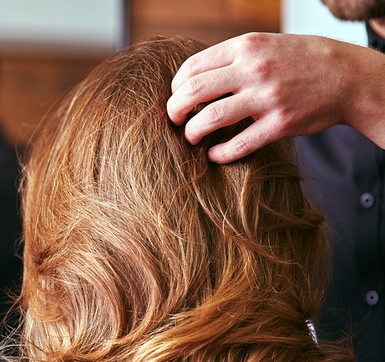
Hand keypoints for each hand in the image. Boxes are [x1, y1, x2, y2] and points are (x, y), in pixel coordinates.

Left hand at [167, 32, 384, 163]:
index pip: (192, 67)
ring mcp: (268, 97)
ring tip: (191, 137)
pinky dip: (220, 153)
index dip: (176, 87)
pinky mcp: (281, 123)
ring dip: (192, 132)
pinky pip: (240, 144)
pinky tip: (214, 155)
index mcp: (246, 47)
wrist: (348, 76)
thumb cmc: (300, 61)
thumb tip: (191, 79)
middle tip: (174, 120)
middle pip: (194, 91)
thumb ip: (231, 59)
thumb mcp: (265, 46)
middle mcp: (254, 69)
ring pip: (211, 118)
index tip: (176, 98)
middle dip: (175, 110)